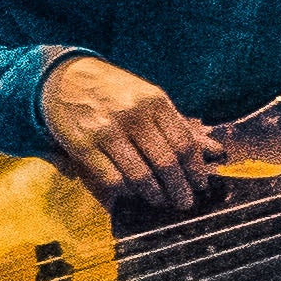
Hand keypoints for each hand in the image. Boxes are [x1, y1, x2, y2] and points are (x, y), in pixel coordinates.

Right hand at [38, 53, 210, 208]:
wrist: (64, 77)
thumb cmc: (114, 91)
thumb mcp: (148, 97)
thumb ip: (178, 125)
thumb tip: (215, 152)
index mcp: (155, 101)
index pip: (184, 143)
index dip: (195, 169)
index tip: (200, 185)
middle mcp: (133, 115)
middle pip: (166, 162)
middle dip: (179, 189)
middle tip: (184, 202)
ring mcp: (106, 131)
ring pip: (140, 175)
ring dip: (154, 194)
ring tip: (160, 200)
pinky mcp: (83, 146)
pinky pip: (112, 179)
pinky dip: (126, 191)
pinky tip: (131, 193)